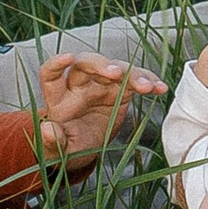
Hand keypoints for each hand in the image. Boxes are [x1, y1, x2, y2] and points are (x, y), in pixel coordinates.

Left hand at [36, 52, 163, 165]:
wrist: (85, 151)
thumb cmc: (67, 147)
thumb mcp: (58, 151)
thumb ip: (53, 141)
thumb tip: (47, 129)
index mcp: (58, 97)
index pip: (50, 73)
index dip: (56, 63)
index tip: (67, 57)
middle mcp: (78, 85)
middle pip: (86, 64)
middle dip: (101, 65)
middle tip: (117, 73)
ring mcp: (100, 85)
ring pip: (115, 69)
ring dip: (132, 74)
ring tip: (147, 86)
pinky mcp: (120, 90)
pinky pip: (135, 81)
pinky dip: (148, 82)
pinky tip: (160, 88)